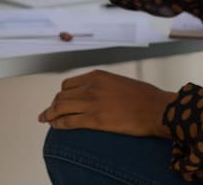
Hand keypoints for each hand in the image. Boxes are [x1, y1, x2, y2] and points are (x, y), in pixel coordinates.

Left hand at [38, 69, 175, 137]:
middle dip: (53, 105)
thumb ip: (104, 86)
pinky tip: (55, 127)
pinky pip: (69, 121)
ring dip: (51, 114)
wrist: (156, 108)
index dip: (61, 94)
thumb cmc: (144, 97)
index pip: (69, 84)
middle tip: (47, 113)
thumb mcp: (119, 82)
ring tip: (46, 120)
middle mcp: (91, 87)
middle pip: (62, 95)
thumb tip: (96, 94)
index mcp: (97, 76)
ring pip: (61, 107)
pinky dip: (59, 124)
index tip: (57, 100)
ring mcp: (92, 103)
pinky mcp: (96, 120)